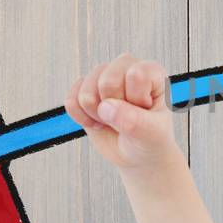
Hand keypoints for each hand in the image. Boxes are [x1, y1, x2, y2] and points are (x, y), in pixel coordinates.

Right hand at [65, 53, 180, 174]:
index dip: (135, 100)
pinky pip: (71, 100)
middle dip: (114, 109)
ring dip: (96, 115)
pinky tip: (97, 122)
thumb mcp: (152, 133)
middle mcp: (125, 67)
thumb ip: (133, 120)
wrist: (136, 154)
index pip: (134, 75)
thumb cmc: (151, 139)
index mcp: (151, 71)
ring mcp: (102, 76)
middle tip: (126, 119)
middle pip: (107, 82)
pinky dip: (81, 117)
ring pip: (86, 91)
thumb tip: (106, 107)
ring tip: (112, 121)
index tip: (145, 110)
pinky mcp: (84, 89)